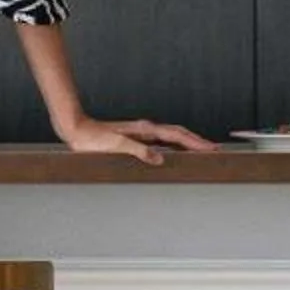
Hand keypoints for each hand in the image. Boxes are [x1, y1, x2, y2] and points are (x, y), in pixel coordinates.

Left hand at [55, 115, 217, 165]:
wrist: (77, 131)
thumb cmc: (92, 140)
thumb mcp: (115, 146)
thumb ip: (138, 151)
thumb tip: (159, 158)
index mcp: (144, 130)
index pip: (176, 136)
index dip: (195, 142)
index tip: (210, 148)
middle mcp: (145, 130)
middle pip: (178, 134)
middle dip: (196, 141)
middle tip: (213, 149)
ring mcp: (141, 134)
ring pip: (171, 137)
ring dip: (186, 143)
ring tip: (200, 150)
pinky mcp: (134, 139)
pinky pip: (161, 142)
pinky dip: (173, 146)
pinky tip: (173, 153)